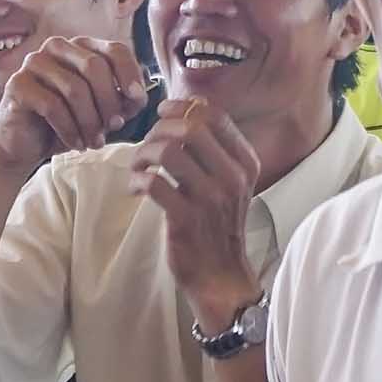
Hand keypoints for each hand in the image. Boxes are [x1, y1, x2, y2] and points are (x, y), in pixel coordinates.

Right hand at [0, 35, 141, 170]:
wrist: (23, 144)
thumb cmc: (65, 123)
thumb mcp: (101, 112)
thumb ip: (122, 101)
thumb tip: (138, 97)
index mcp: (80, 47)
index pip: (115, 50)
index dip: (131, 74)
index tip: (138, 100)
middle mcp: (56, 47)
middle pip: (94, 66)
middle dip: (109, 101)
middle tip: (114, 127)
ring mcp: (34, 63)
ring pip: (74, 88)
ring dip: (90, 121)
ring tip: (94, 142)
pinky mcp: (18, 84)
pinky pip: (52, 106)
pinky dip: (70, 129)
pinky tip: (76, 144)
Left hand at [135, 96, 271, 312]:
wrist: (220, 275)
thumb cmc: (218, 225)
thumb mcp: (230, 185)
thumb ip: (214, 153)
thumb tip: (180, 116)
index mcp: (245, 163)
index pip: (214, 116)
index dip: (182, 106)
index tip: (162, 113)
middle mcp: (232, 177)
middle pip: (189, 128)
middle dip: (158, 130)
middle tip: (147, 145)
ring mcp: (210, 199)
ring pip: (168, 152)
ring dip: (143, 154)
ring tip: (138, 166)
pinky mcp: (186, 219)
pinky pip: (154, 183)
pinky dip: (138, 180)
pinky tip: (136, 188)